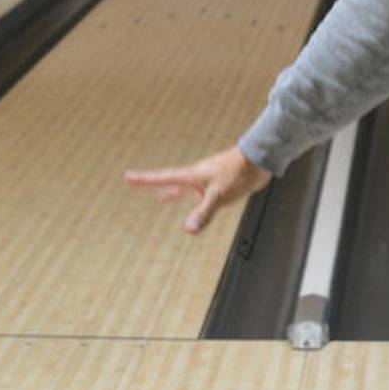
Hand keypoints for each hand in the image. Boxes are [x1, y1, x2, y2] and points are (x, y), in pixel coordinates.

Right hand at [125, 145, 271, 233]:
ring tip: (162, 197)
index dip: (144, 180)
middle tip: (137, 182)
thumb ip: (204, 212)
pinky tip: (199, 203)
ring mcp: (208, 180)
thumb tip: (187, 230)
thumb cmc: (239, 172)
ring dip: (174, 192)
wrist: (261, 160)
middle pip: (170, 182)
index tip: (127, 177)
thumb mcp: (219, 195)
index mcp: (192, 175)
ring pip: (187, 188)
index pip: (162, 178)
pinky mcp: (220, 184)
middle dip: (154, 184)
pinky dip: (196, 200)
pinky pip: (201, 194)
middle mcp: (197, 177)